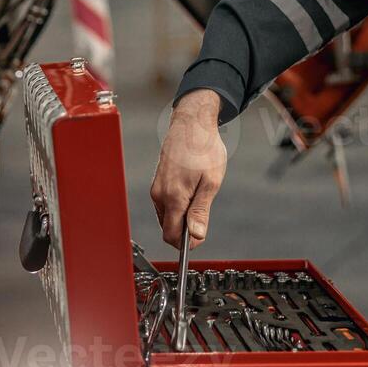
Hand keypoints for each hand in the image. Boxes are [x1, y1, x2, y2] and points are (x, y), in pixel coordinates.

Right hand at [149, 89, 227, 250]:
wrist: (191, 123)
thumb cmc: (203, 148)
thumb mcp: (211, 182)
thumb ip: (201, 211)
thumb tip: (196, 235)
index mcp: (173, 197)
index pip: (171, 235)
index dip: (186, 243)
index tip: (199, 239)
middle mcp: (159, 194)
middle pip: (168, 227)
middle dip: (184, 230)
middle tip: (203, 215)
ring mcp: (156, 187)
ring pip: (166, 216)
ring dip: (181, 216)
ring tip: (198, 196)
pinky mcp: (157, 182)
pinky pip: (165, 203)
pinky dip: (177, 205)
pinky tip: (190, 190)